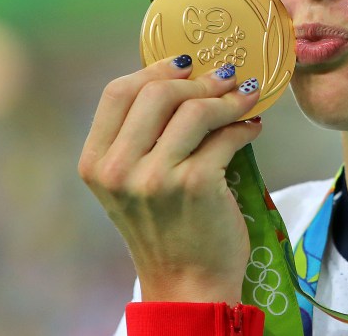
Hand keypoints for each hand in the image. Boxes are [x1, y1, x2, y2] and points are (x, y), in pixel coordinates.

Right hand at [78, 56, 261, 302]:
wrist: (187, 283)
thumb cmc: (166, 226)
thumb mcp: (133, 182)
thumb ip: (143, 134)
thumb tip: (183, 75)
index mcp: (95, 162)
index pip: (118, 92)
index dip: (155, 70)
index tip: (186, 65)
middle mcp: (118, 169)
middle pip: (158, 93)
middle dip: (200, 81)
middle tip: (227, 78)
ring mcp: (155, 178)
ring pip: (195, 110)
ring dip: (228, 98)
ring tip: (245, 98)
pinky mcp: (195, 185)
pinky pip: (226, 136)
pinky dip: (245, 126)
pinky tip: (251, 128)